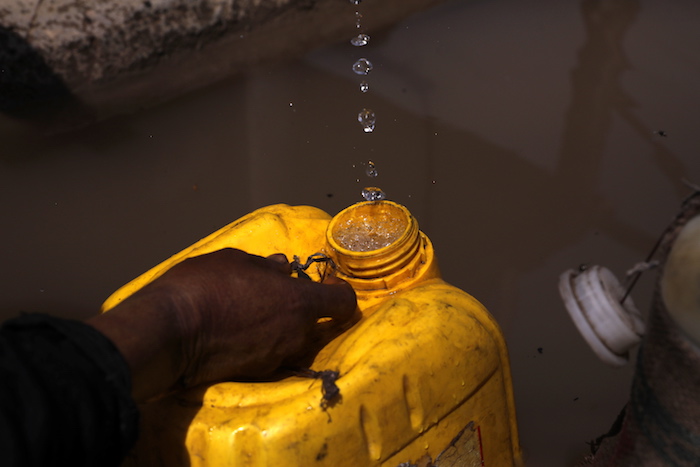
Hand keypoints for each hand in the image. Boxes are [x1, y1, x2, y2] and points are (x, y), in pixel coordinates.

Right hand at [88, 249, 356, 401]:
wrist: (170, 332)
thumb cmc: (205, 286)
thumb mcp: (234, 261)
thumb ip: (265, 266)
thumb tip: (283, 266)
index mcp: (299, 303)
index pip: (342, 302)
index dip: (340, 293)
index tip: (329, 286)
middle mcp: (296, 335)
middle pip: (313, 322)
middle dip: (299, 309)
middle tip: (272, 296)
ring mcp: (276, 358)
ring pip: (290, 339)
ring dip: (279, 326)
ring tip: (248, 312)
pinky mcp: (255, 375)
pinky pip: (269, 353)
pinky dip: (260, 342)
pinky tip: (235, 331)